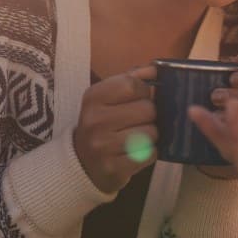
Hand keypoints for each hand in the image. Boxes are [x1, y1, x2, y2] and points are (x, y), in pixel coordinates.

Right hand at [74, 66, 157, 192]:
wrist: (82, 163)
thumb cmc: (102, 123)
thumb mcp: (108, 97)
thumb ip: (132, 79)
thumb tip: (155, 69)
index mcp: (93, 97)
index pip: (133, 85)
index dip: (143, 91)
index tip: (137, 99)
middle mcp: (95, 120)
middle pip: (147, 109)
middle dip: (149, 115)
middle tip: (138, 121)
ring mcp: (103, 146)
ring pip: (151, 133)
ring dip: (150, 135)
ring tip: (137, 137)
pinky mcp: (114, 168)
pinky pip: (150, 154)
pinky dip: (148, 153)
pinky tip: (136, 152)